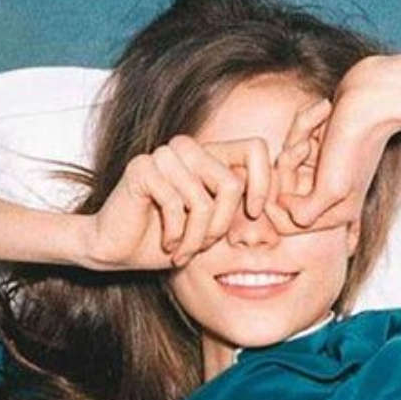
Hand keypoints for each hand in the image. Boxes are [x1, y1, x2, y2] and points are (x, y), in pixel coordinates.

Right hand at [80, 135, 272, 270]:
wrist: (117, 251)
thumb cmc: (168, 240)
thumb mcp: (214, 227)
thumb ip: (242, 211)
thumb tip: (282, 207)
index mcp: (210, 155)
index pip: (256, 149)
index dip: (263, 183)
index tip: (254, 213)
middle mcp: (188, 148)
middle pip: (231, 183)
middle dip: (221, 226)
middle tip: (204, 245)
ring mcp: (164, 155)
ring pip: (203, 200)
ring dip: (196, 237)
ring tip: (184, 250)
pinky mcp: (142, 168)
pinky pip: (176, 204)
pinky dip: (176, 234)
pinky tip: (167, 244)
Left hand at [272, 56, 400, 231]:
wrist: (373, 100)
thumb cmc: (354, 146)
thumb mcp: (331, 189)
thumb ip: (305, 212)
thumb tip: (283, 209)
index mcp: (336, 213)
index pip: (288, 225)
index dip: (275, 204)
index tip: (281, 177)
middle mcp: (330, 194)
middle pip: (283, 191)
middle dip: (289, 162)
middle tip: (306, 144)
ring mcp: (324, 169)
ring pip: (288, 160)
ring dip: (299, 135)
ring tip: (321, 123)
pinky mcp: (321, 146)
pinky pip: (296, 138)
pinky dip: (306, 122)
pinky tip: (324, 111)